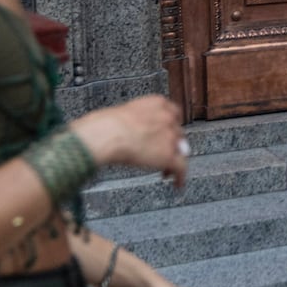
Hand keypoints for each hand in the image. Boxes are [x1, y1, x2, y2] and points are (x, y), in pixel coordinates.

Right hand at [72, 96, 186, 186]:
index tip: (167, 134)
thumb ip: (137, 121)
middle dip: (171, 144)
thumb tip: (134, 132)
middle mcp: (168, 118)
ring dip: (173, 160)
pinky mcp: (169, 155)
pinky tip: (177, 183)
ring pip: (180, 151)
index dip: (170, 127)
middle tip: (162, 153)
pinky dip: (180, 177)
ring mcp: (170, 136)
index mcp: (157, 103)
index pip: (174, 114)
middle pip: (177, 133)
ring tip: (165, 170)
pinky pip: (181, 168)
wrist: (107, 134)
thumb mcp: (125, 114)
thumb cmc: (105, 125)